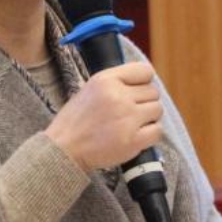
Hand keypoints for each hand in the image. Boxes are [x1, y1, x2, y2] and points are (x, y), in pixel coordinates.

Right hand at [44, 61, 161, 171]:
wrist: (64, 150)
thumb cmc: (76, 121)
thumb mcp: (89, 89)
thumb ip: (115, 82)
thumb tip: (143, 82)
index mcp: (105, 80)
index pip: (145, 71)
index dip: (143, 82)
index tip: (137, 91)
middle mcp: (118, 96)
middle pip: (153, 92)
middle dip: (144, 102)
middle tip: (130, 112)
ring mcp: (127, 118)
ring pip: (158, 110)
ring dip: (149, 118)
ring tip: (132, 124)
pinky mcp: (133, 140)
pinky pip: (157, 131)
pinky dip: (150, 134)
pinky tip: (135, 136)